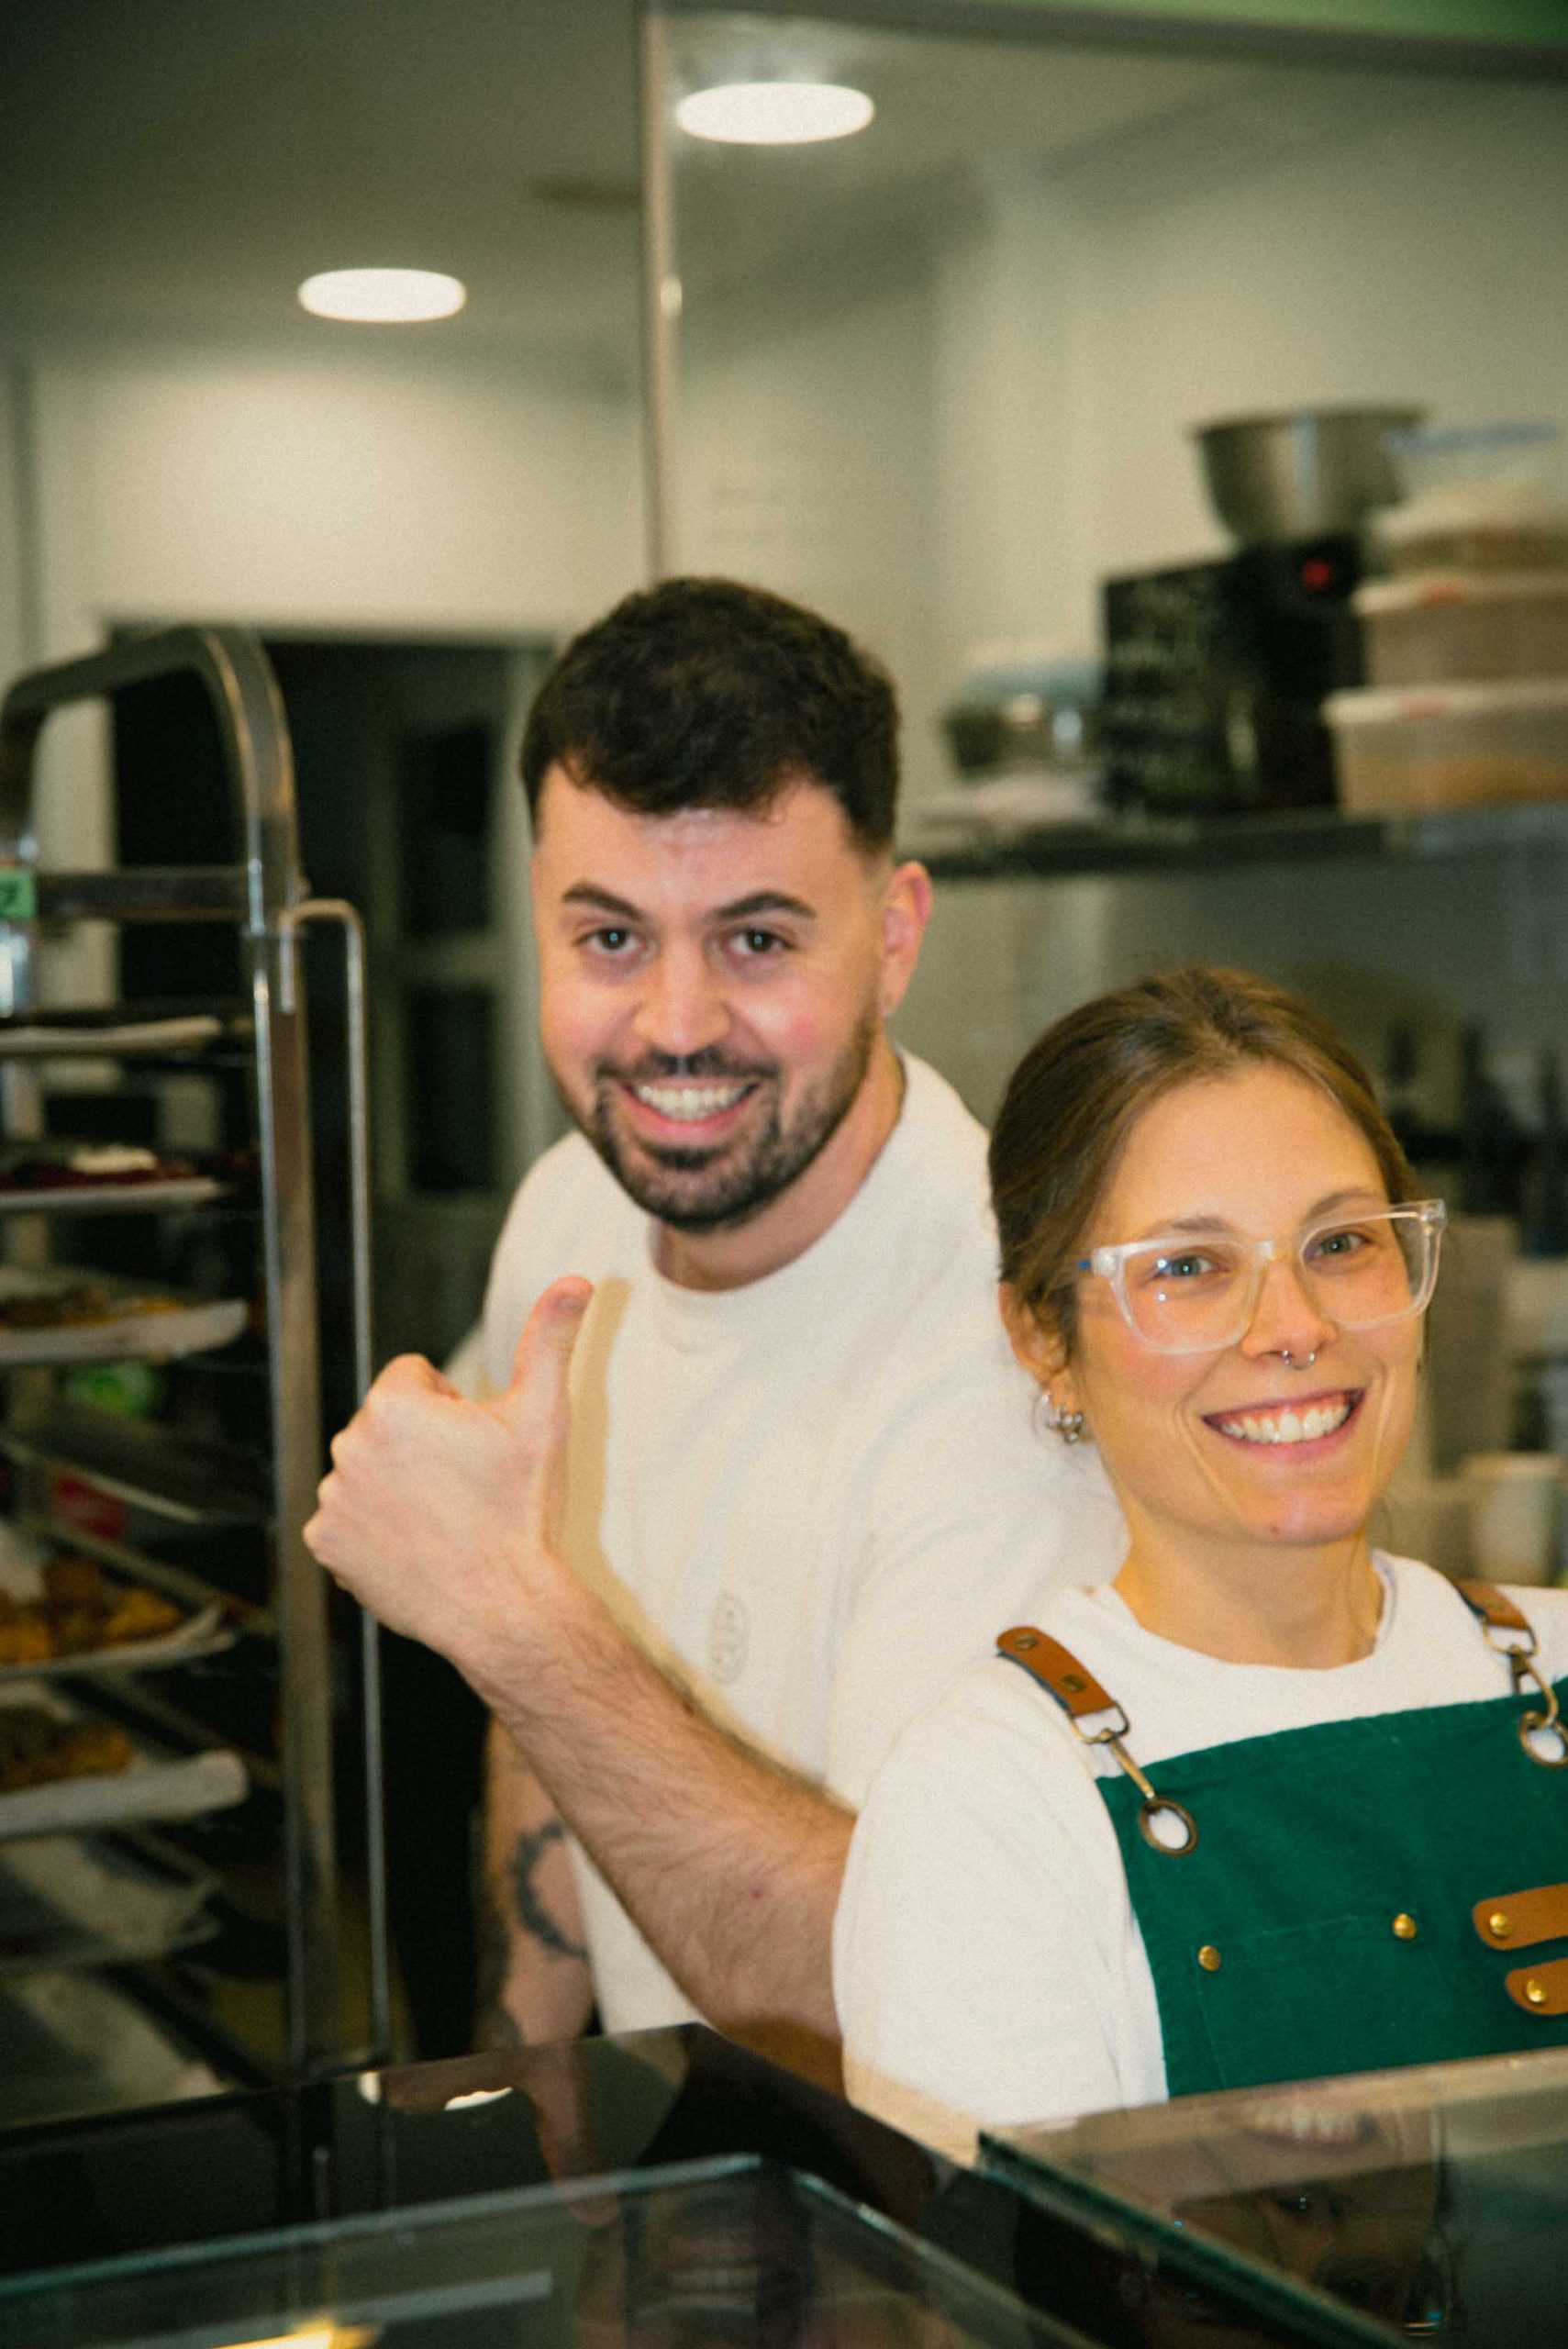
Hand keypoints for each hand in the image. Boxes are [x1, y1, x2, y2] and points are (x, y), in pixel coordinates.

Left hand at [304, 1277, 592, 1676]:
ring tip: (444, 1520)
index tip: (476, 1448)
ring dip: (396, 1485)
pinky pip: (347, 1519)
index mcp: (394, 1403)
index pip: (416, 1376)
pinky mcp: (324, 1543)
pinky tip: (416, 1547)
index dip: (453, 1408)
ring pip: (367, 1469)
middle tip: (465, 1488)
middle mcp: (348, 1444)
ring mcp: (332, 1498)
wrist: (504, 1606)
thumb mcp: (543, 1415)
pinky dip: (374, 1530)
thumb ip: (550, 1338)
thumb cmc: (523, 1508)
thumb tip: (577, 1278)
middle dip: (420, 1444)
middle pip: (387, 1424)